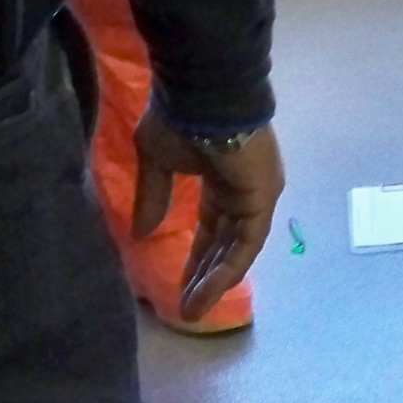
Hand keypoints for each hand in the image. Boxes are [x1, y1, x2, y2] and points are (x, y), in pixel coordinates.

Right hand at [133, 105, 284, 321]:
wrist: (202, 93)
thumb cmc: (178, 118)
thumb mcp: (157, 161)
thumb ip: (153, 197)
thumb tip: (141, 233)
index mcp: (221, 179)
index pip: (212, 226)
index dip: (196, 256)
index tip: (178, 286)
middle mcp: (244, 189)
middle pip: (226, 242)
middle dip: (205, 276)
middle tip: (186, 307)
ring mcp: (257, 193)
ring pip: (238, 248)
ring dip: (215, 280)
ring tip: (193, 309)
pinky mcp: (262, 197)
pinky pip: (247, 242)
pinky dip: (228, 268)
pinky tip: (206, 290)